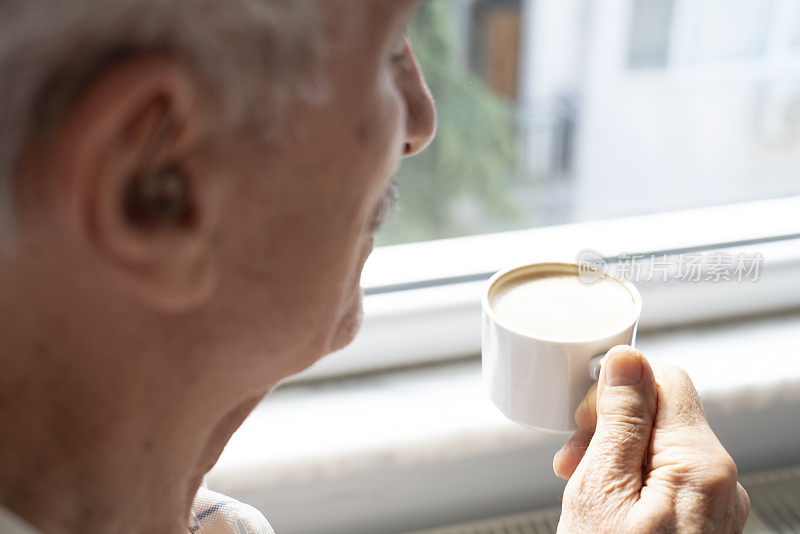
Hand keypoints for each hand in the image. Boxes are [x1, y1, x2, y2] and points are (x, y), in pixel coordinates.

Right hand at [554, 346, 749, 532]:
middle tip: (575, 463)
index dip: (615, 393)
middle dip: (610, 428)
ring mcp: (714, 504)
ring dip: (615, 457)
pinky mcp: (704, 522)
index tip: (584, 423)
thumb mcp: (601, 489)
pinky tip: (607, 505)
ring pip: (659, 447)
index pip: (663, 379)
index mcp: (699, 464)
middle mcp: (720, 481)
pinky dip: (632, 483)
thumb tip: (627, 359)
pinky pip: (667, 479)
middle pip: (660, 415)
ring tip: (584, 490)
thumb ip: (619, 421)